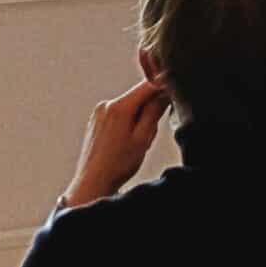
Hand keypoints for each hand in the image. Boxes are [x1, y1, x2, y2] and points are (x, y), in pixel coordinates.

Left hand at [60, 77, 169, 208]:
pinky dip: (127, 122)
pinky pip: (119, 113)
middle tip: (149, 132)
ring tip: (135, 141)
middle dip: (150, 108)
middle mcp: (106, 105)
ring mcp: (99, 112)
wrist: (92, 182)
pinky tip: (124, 142)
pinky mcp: (96, 120)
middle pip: (139, 95)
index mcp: (119, 107)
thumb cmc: (116, 165)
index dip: (164, 89)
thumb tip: (164, 93)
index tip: (173, 98)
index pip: (148, 84)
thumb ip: (155, 111)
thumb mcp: (143, 138)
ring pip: (130, 105)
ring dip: (138, 117)